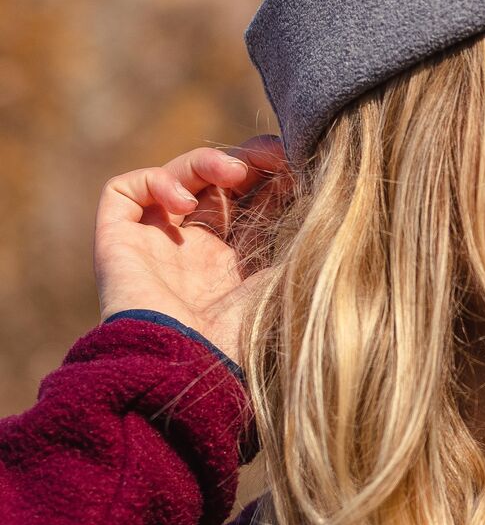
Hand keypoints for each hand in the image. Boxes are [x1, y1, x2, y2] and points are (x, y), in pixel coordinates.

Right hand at [94, 135, 291, 363]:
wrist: (194, 369)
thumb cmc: (249, 334)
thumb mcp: (289, 275)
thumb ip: (302, 231)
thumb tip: (326, 184)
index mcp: (239, 263)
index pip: (252, 199)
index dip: (273, 174)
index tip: (300, 159)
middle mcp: (197, 252)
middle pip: (216, 184)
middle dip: (246, 161)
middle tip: (273, 154)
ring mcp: (157, 245)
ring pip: (176, 178)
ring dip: (206, 162)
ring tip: (234, 172)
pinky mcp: (118, 243)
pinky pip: (124, 192)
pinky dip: (155, 181)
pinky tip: (184, 203)